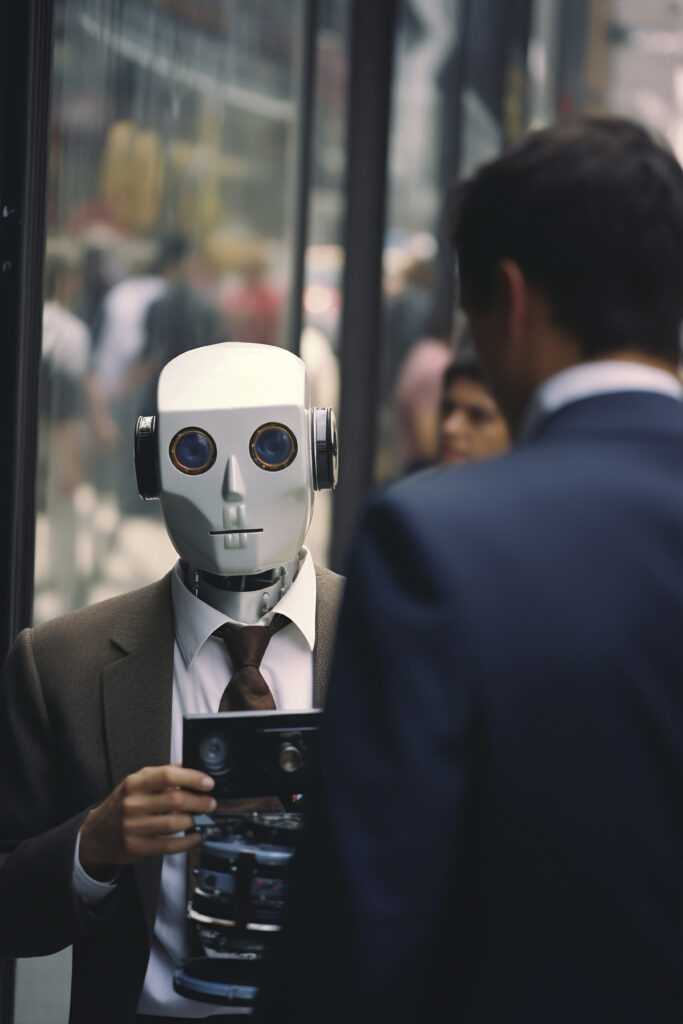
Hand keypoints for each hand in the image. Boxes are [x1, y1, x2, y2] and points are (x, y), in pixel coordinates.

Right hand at [79, 765, 215, 880]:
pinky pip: (169, 845)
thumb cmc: (120, 805)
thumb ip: (161, 775)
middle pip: (175, 800)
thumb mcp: (135, 783)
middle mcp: (132, 804)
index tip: (208, 783)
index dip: (192, 778)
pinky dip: (187, 841)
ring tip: (202, 817)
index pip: (167, 776)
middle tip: (210, 803)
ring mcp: (133, 827)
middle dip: (199, 802)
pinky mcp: (137, 846)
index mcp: (134, 783)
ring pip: (175, 822)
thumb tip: (190, 767)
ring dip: (194, 820)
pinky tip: (195, 836)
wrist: (96, 835)